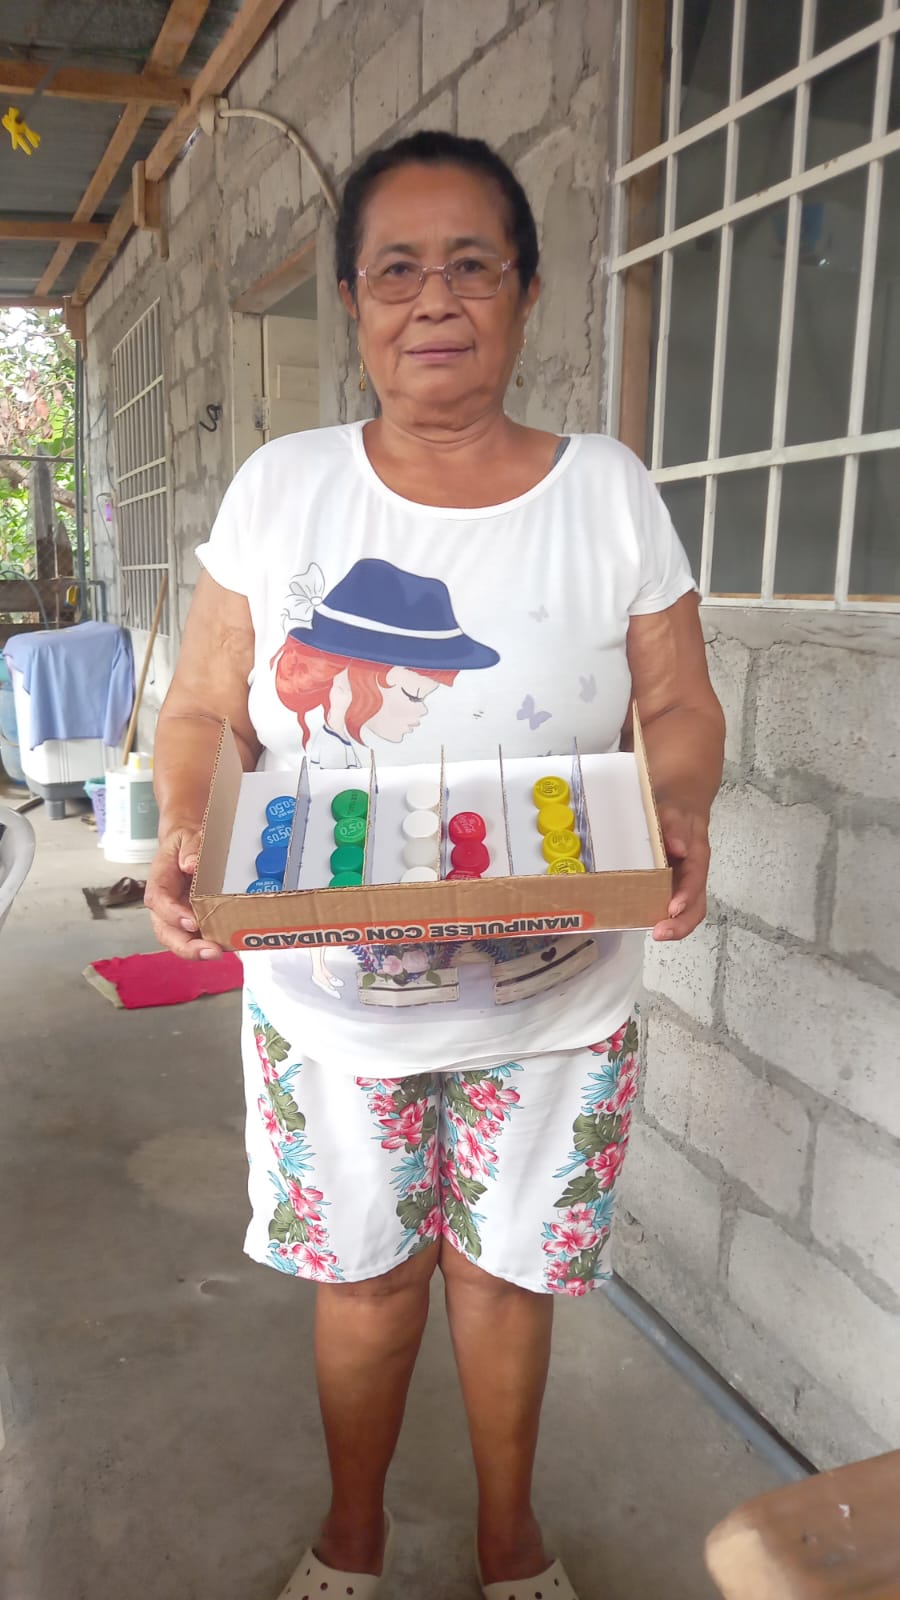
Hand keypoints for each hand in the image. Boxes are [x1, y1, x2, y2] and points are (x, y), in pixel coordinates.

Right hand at [144, 823, 223, 960]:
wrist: (188, 845)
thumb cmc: (187, 842)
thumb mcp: (189, 835)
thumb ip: (191, 847)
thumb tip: (191, 865)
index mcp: (160, 879)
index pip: (158, 900)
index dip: (172, 914)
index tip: (191, 921)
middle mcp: (165, 903)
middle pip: (165, 931)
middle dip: (185, 946)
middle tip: (210, 951)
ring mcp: (178, 915)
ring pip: (179, 940)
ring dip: (198, 951)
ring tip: (219, 952)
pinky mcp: (194, 921)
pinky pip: (198, 937)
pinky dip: (211, 944)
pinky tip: (229, 946)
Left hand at [652, 804, 709, 941]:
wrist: (680, 800)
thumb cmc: (677, 807)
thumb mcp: (674, 810)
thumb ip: (675, 827)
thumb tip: (678, 848)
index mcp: (696, 856)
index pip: (696, 881)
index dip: (686, 897)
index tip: (673, 909)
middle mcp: (692, 873)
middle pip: (696, 905)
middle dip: (682, 923)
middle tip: (660, 933)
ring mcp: (682, 880)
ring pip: (687, 909)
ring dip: (674, 925)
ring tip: (656, 933)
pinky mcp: (671, 883)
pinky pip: (669, 903)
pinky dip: (661, 915)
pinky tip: (644, 919)